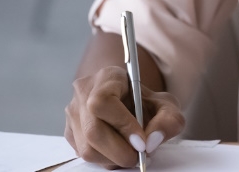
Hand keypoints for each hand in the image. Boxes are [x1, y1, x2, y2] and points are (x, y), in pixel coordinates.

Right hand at [65, 65, 185, 168]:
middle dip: (119, 151)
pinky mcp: (70, 132)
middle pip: (93, 130)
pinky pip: (83, 154)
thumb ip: (168, 121)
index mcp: (107, 77)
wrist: (131, 103)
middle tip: (139, 156)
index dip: (122, 125)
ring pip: (86, 148)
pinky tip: (119, 152)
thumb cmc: (146, 103)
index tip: (141, 142)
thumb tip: (151, 141)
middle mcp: (84, 92)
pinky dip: (105, 160)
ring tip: (131, 154)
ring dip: (112, 159)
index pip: (103, 102)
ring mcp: (73, 113)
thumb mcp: (167, 106)